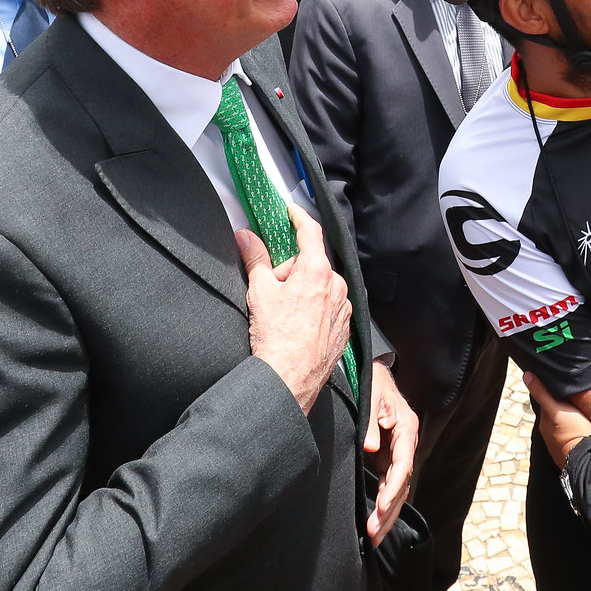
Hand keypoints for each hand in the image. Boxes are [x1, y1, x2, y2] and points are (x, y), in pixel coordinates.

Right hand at [237, 208, 352, 412]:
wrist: (289, 378)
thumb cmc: (276, 337)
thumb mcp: (260, 291)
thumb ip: (255, 258)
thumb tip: (246, 236)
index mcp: (317, 271)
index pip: (310, 232)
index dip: (299, 217)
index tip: (291, 211)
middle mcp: (336, 285)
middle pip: (311, 263)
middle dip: (291, 270)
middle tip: (273, 290)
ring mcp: (343, 306)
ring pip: (320, 285)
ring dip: (302, 290)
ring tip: (284, 312)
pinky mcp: (344, 325)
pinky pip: (328, 305)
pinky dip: (313, 307)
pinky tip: (296, 324)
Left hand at [361, 362, 418, 545]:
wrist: (374, 374)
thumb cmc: (373, 382)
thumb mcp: (371, 395)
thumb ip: (370, 421)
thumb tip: (371, 449)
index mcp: (406, 429)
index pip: (404, 463)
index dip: (393, 487)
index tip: (381, 506)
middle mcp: (406, 444)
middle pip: (403, 483)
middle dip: (390, 511)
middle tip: (375, 533)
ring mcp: (398, 452)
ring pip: (398, 489)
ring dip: (388, 514)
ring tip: (374, 536)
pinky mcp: (388, 458)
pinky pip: (390, 485)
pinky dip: (384, 504)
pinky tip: (377, 521)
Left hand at [525, 371, 590, 469]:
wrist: (587, 459)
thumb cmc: (572, 431)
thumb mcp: (556, 408)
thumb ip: (542, 393)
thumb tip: (526, 375)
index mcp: (545, 424)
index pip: (547, 405)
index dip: (554, 395)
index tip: (563, 387)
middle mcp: (550, 436)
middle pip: (555, 416)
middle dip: (562, 408)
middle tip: (575, 398)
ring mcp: (561, 446)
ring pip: (564, 427)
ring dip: (570, 421)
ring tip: (581, 413)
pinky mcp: (573, 452)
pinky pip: (574, 437)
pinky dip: (577, 431)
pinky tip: (585, 428)